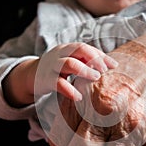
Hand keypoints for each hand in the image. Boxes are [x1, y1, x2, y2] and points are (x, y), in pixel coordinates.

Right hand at [3, 42, 117, 105]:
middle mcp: (60, 54)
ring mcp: (52, 66)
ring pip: (69, 63)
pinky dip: (70, 90)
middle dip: (94, 59)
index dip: (101, 55)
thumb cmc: (57, 69)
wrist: (30, 75)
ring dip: (84, 70)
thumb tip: (113, 66)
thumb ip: (87, 62)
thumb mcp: (71, 62)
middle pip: (79, 50)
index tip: (114, 66)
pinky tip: (79, 97)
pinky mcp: (45, 80)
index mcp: (68, 48)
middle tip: (104, 71)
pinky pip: (58, 83)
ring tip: (95, 79)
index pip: (86, 47)